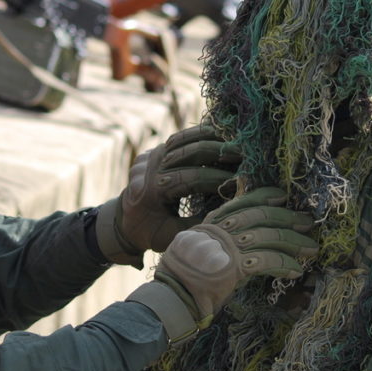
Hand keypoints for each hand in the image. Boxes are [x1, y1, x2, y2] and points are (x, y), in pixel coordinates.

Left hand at [95, 124, 240, 266]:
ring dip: (210, 138)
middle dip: (217, 153)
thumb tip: (232, 209)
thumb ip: (200, 223)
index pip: (188, 179)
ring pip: (182, 140)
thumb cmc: (155, 233)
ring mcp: (150, 156)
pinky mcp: (155, 150)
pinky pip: (179, 137)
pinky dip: (200, 134)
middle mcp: (148, 170)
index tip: (239, 180)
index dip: (215, 178)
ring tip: (236, 141)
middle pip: (186, 153)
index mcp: (150, 193)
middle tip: (243, 154)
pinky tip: (221, 134)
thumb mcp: (175, 236)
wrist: (128, 220)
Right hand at [126, 187, 315, 340]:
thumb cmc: (187, 276)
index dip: (266, 196)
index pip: (244, 201)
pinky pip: (269, 260)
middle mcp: (222, 229)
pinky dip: (285, 264)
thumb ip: (222, 240)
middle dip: (288, 218)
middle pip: (262, 215)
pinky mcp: (237, 266)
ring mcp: (229, 246)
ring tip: (311, 249)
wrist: (175, 295)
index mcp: (214, 221)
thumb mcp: (202, 249)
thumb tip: (245, 239)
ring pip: (270, 236)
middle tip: (307, 222)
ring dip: (294, 242)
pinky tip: (296, 270)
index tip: (282, 197)